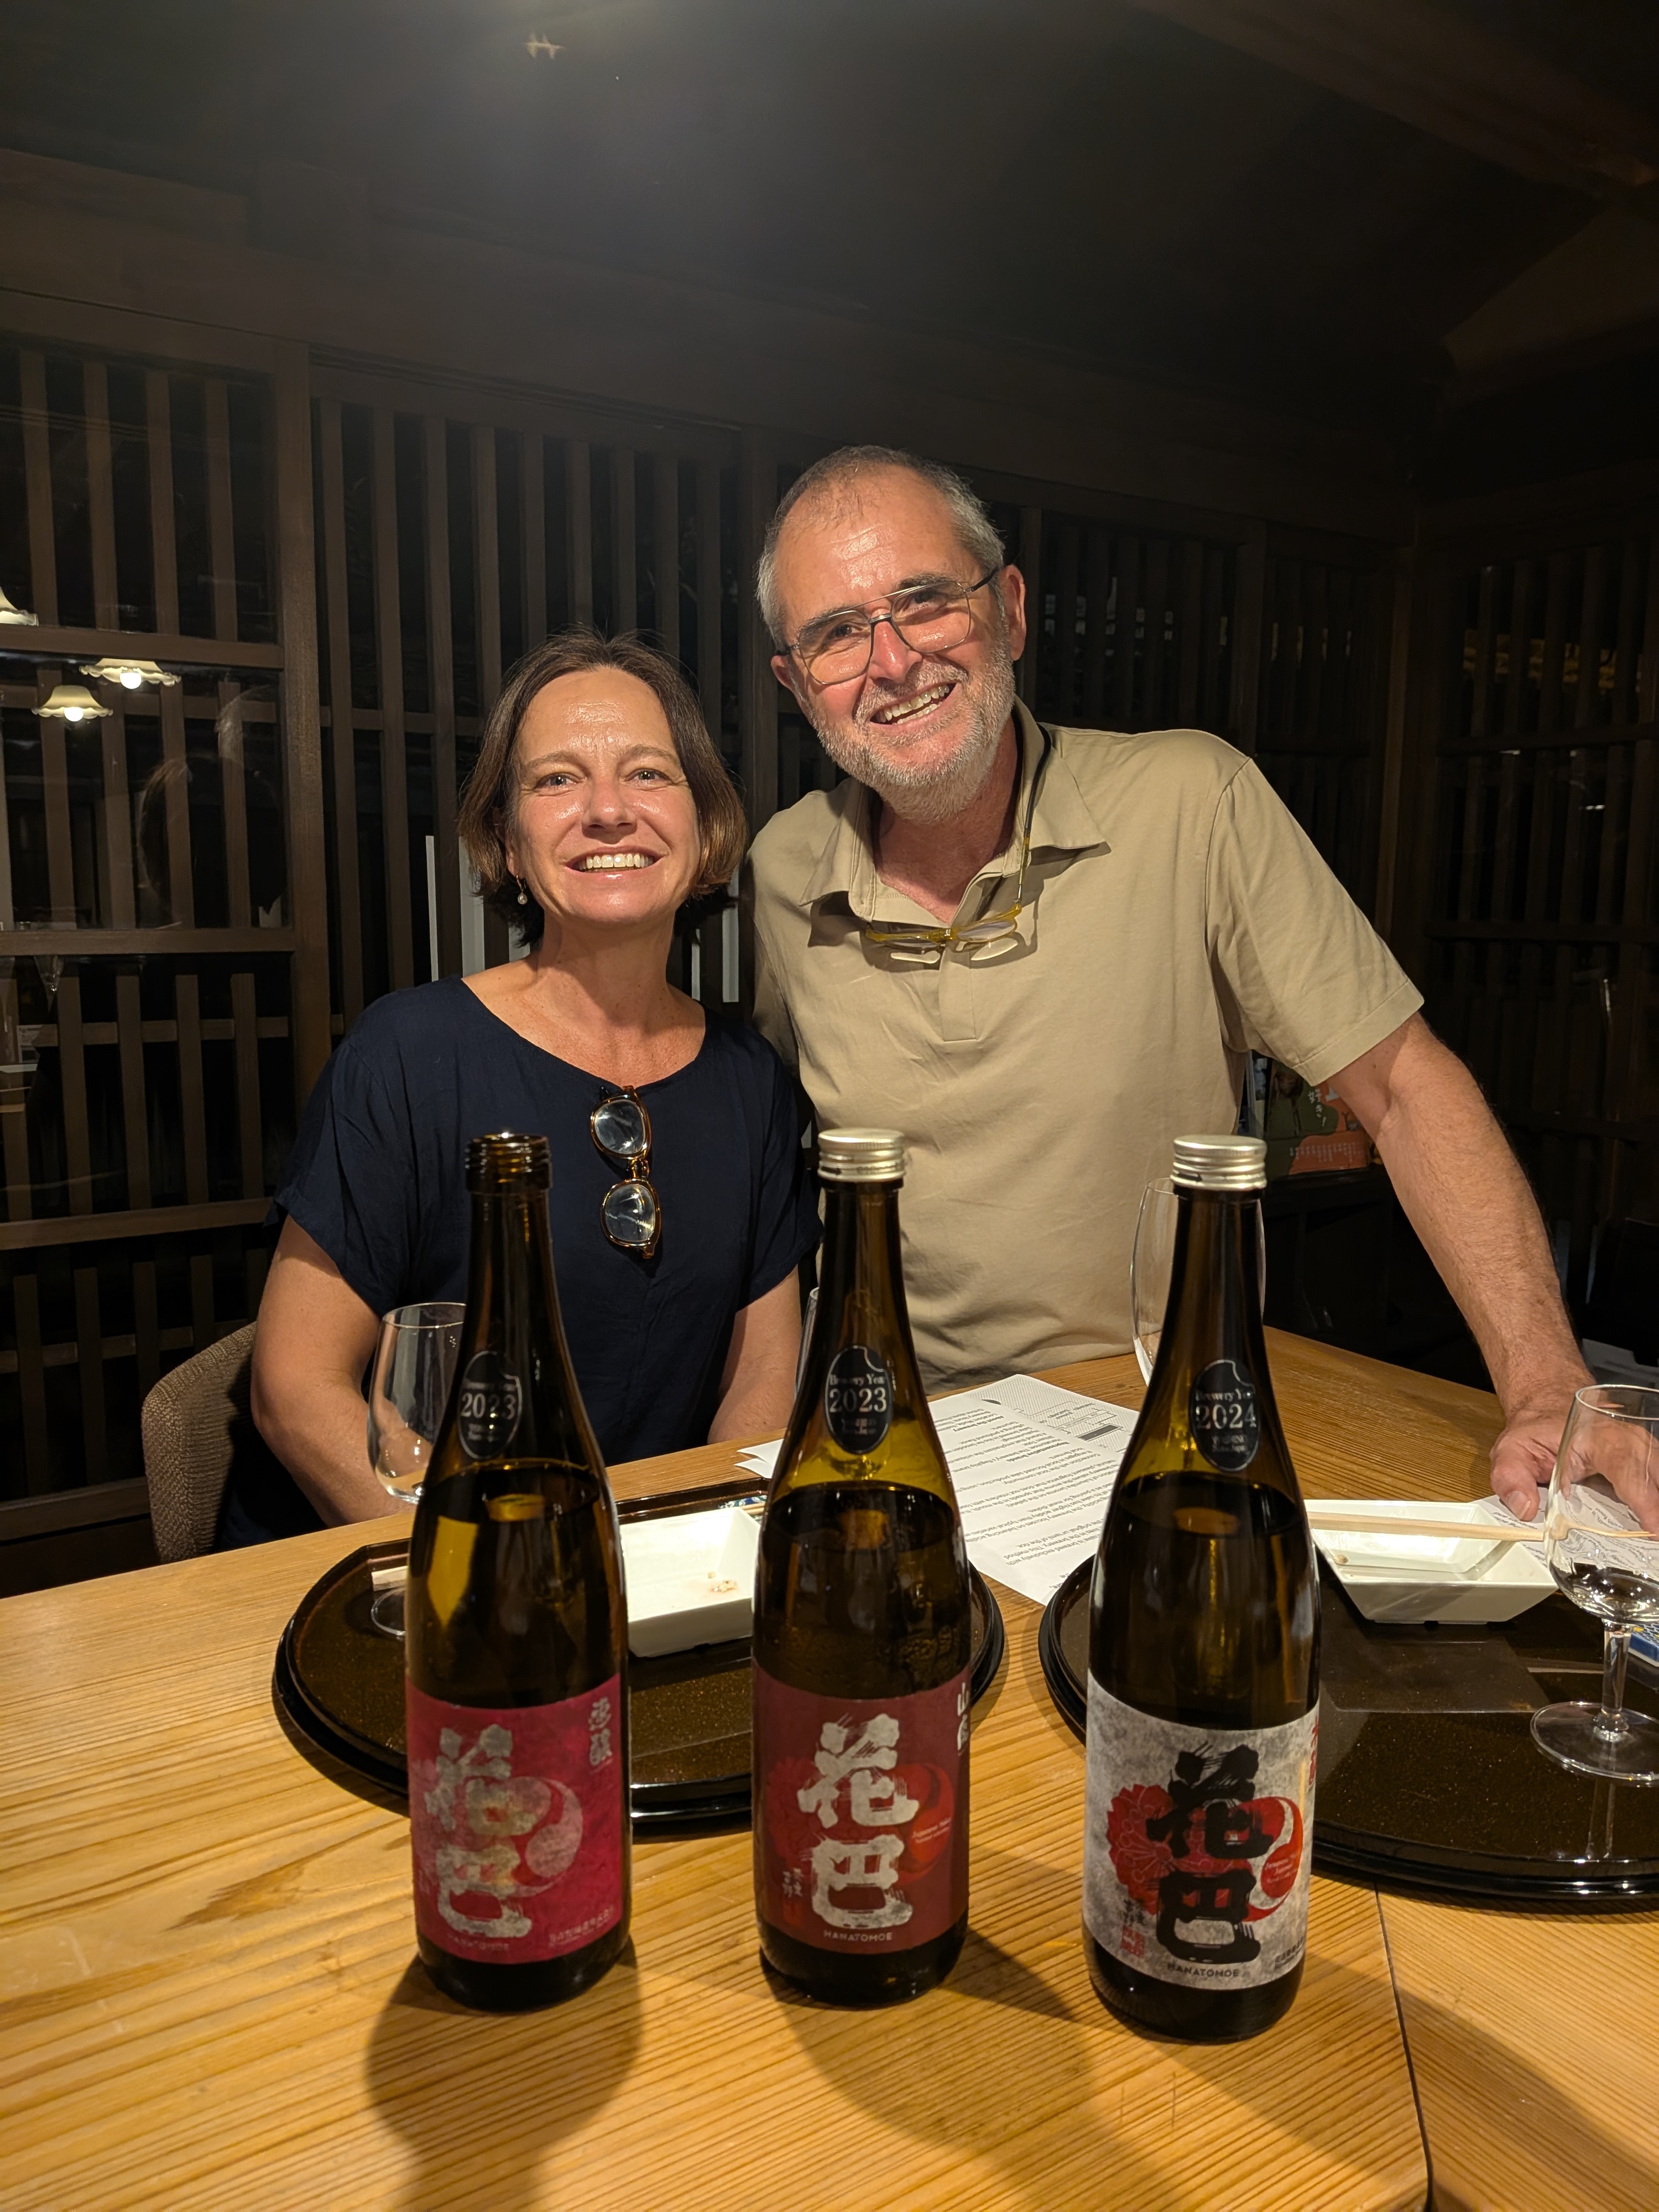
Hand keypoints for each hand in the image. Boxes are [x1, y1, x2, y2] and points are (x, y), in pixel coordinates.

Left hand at [1492, 1386, 1658, 1533]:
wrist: (1550, 1412)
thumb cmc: (1535, 1432)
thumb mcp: (1511, 1452)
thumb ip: (1511, 1479)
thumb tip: (1525, 1508)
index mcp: (1596, 1437)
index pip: (1626, 1465)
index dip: (1643, 1498)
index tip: (1652, 1528)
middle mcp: (1626, 1440)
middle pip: (1653, 1476)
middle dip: (1655, 1507)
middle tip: (1653, 1540)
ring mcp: (1640, 1451)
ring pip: (1657, 1478)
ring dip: (1654, 1506)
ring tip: (1651, 1537)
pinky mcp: (1644, 1464)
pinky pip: (1654, 1483)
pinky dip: (1652, 1503)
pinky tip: (1648, 1524)